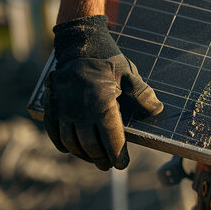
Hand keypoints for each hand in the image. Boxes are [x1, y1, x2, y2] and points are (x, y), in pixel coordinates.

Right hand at [44, 15, 162, 169]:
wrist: (80, 43)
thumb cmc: (108, 60)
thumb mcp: (130, 75)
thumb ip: (144, 95)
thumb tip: (158, 111)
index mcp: (101, 103)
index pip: (110, 138)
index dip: (117, 154)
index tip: (122, 163)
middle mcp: (79, 109)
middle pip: (89, 144)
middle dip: (100, 158)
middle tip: (108, 165)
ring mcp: (63, 108)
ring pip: (71, 141)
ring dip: (82, 154)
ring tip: (94, 160)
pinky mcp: (52, 104)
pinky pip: (54, 131)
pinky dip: (62, 143)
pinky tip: (71, 149)